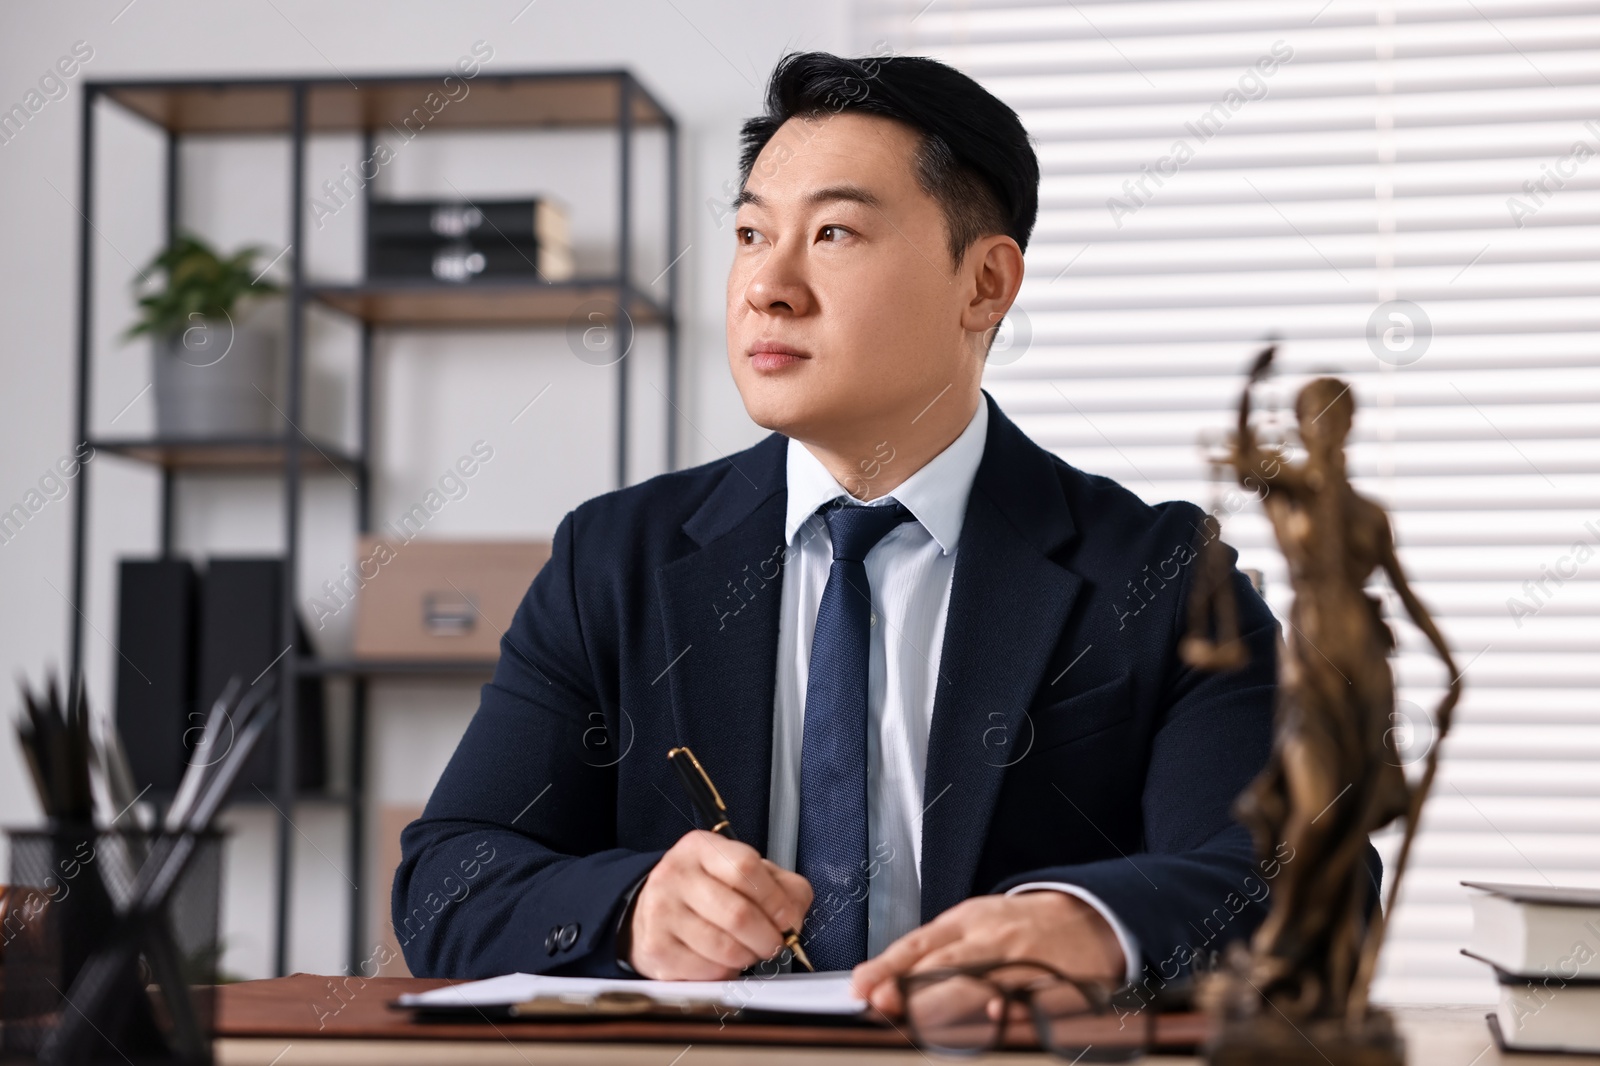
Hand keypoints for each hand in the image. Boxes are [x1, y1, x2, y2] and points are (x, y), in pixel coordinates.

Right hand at [624, 830, 813, 979]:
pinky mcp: (656, 948)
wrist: (654, 908)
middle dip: (767, 937)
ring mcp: (661, 911)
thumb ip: (781, 886)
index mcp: (702, 848)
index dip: (775, 899)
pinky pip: (708, 971)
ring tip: (748, 951)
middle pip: (738, 913)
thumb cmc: (707, 891)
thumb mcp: (744, 872)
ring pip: (725, 948)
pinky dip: (727, 972)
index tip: (788, 919)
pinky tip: (724, 961)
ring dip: (748, 957)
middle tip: (773, 944)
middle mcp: (676, 874)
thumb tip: (793, 917)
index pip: (745, 867)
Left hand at [849, 891, 1124, 1017]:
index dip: (887, 968)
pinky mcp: (1053, 982)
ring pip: (981, 983)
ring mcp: (1023, 960)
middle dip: (911, 989)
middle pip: (944, 965)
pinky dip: (1009, 1010)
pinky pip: (1028, 1000)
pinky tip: (993, 1017)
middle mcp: (991, 938)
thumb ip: (930, 953)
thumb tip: (877, 983)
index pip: (917, 945)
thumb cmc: (1021, 928)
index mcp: (966, 922)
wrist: (1091, 918)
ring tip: (919, 1022)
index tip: (862, 988)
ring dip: (948, 1005)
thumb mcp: (973, 926)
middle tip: (884, 1006)